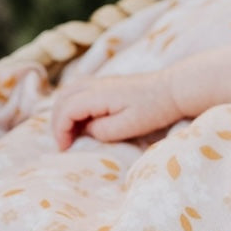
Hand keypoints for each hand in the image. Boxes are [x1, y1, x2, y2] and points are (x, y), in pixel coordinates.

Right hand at [50, 70, 182, 149]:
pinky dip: (72, 106)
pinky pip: (78, 92)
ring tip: (70, 134)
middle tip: (64, 144)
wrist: (172, 90)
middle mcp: (94, 84)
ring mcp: (99, 82)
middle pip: (61, 99)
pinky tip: (82, 122)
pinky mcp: (105, 84)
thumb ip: (102, 130)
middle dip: (57, 122)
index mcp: (98, 94)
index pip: (66, 109)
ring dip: (63, 113)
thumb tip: (86, 131)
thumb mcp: (129, 126)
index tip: (65, 149)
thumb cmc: (155, 110)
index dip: (60, 130)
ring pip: (67, 93)